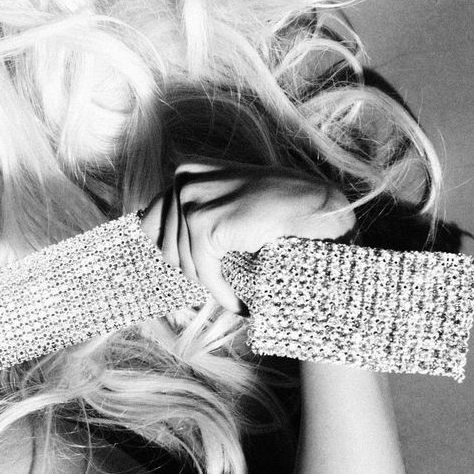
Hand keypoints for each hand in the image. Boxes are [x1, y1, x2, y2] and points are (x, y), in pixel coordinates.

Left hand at [140, 168, 353, 310]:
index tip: (184, 267)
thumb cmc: (282, 206)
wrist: (318, 207)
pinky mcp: (205, 225)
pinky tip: (238, 303)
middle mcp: (185, 179)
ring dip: (208, 282)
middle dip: (188, 267)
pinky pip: (203, 272)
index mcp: (189, 170)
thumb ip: (203, 207)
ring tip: (232, 290)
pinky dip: (221, 292)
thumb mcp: (232, 197)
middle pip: (163, 242)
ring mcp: (193, 200)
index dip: (167, 246)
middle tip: (215, 282)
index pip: (155, 215)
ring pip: (182, 260)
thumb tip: (167, 244)